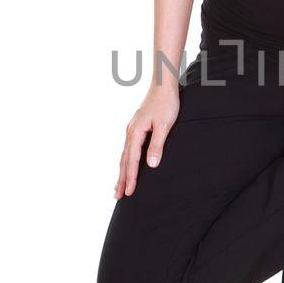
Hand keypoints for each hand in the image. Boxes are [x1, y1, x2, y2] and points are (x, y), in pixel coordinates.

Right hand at [114, 82, 180, 197]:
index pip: (133, 161)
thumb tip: (151, 164)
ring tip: (118, 186)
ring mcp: (132, 130)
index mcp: (136, 133)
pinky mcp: (137, 128)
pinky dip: (126, 161)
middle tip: (117, 196)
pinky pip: (129, 149)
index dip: (131, 178)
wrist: (162, 86)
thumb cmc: (166, 104)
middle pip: (124, 161)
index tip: (130, 192)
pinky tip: (127, 166)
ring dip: (122, 172)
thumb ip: (157, 145)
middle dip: (121, 179)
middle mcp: (130, 132)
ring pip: (125, 156)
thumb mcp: (164, 125)